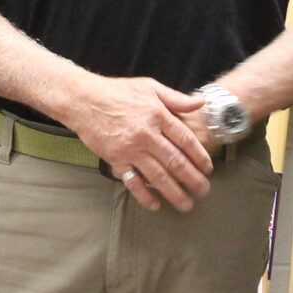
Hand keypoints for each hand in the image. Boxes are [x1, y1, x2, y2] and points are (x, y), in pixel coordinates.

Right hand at [60, 75, 214, 211]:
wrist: (84, 100)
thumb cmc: (118, 91)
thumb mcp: (150, 87)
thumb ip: (176, 98)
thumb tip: (200, 103)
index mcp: (158, 116)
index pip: (186, 140)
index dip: (200, 156)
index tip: (208, 168)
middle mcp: (147, 135)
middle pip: (176, 162)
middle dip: (193, 179)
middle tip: (204, 191)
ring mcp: (131, 149)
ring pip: (158, 176)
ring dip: (174, 193)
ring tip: (187, 205)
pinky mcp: (116, 160)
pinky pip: (133, 182)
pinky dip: (144, 196)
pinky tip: (155, 205)